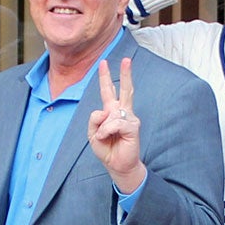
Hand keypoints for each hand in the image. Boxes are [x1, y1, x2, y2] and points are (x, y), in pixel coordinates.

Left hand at [86, 57, 145, 191]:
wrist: (117, 165)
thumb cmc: (107, 149)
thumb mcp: (92, 134)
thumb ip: (94, 120)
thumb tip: (105, 111)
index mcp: (111, 112)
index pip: (108, 91)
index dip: (105, 77)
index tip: (104, 62)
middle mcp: (122, 112)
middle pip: (125, 90)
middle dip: (126, 74)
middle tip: (127, 59)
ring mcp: (129, 118)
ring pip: (111, 112)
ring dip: (103, 127)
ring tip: (103, 137)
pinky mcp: (133, 126)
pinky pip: (115, 123)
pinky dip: (106, 131)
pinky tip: (107, 137)